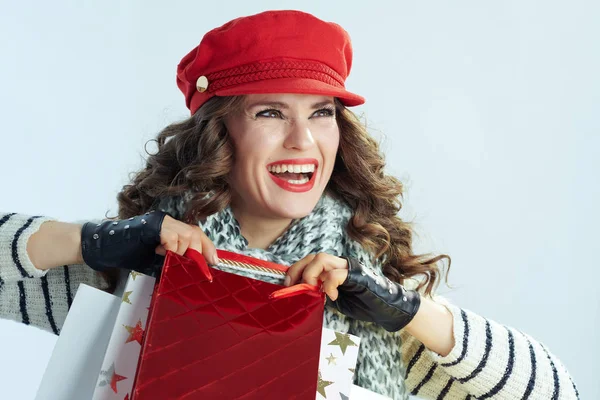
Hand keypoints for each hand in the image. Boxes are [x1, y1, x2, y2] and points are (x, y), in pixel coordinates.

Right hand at [80, 210, 217, 273]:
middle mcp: (169, 222)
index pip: (197, 234)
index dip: (208, 248)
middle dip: (196, 253)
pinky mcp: (153, 224)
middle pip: (195, 234)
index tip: (215, 262)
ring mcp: (161, 221)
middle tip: (190, 267)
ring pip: (186, 235)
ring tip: (170, 260)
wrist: (105, 248)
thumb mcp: (158, 261)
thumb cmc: (130, 255)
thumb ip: (174, 262)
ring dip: (182, 252)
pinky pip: (171, 236)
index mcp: (172, 229)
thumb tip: (192, 274)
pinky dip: (171, 248)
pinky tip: (161, 252)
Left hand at [286, 253, 420, 331]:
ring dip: (310, 275)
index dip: (295, 270)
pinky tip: (333, 296)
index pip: (309, 261)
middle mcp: (340, 264)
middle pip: (312, 256)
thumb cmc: (363, 304)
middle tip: (294, 287)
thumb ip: (321, 295)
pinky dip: (329, 285)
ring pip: (321, 259)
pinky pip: (335, 274)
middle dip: (298, 270)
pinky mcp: (356, 275)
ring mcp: (348, 267)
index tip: (287, 286)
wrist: (387, 309)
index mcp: (334, 268)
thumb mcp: (336, 300)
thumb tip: (301, 295)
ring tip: (314, 290)